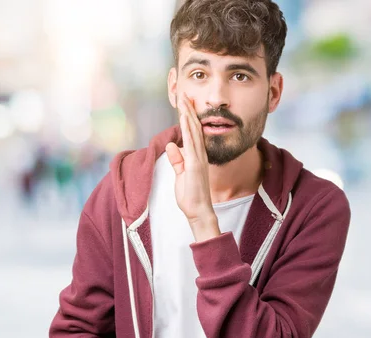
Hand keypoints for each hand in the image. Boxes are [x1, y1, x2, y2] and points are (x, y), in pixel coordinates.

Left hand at [165, 93, 219, 241]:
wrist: (198, 211)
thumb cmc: (191, 196)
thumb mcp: (181, 175)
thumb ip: (177, 160)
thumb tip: (171, 146)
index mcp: (196, 156)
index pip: (191, 133)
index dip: (187, 117)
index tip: (183, 103)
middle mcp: (199, 154)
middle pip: (193, 128)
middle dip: (188, 111)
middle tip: (184, 94)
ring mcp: (198, 159)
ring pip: (193, 132)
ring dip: (188, 116)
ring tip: (184, 101)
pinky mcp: (195, 165)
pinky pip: (192, 144)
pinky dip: (188, 130)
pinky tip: (186, 119)